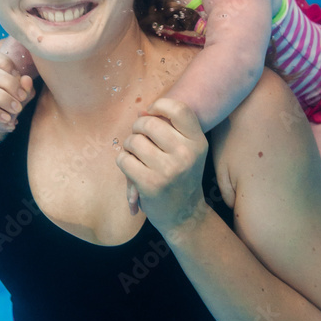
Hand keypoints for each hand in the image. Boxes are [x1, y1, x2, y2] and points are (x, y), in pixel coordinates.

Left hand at [116, 98, 208, 236]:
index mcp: (198, 142)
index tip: (152, 114)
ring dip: (129, 146)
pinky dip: (123, 162)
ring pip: (133, 141)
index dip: (160, 105)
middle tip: (140, 138)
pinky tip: (132, 168)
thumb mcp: (184, 151)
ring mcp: (168, 170)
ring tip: (136, 155)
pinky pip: (124, 160)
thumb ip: (166, 128)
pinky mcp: (150, 183)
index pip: (178, 109)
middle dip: (138, 128)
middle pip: (149, 123)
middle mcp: (186, 154)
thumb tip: (141, 111)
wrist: (184, 215)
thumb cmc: (181, 176)